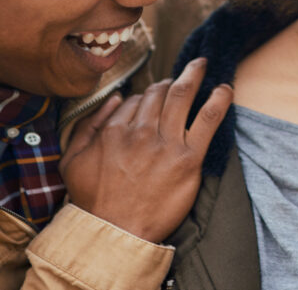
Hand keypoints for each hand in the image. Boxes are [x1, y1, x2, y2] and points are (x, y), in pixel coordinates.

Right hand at [61, 58, 231, 242]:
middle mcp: (141, 131)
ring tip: (202, 65)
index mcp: (115, 130)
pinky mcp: (189, 158)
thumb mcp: (72, 160)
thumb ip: (88, 126)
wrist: (115, 234)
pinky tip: (225, 88)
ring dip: (194, 75)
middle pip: (159, 94)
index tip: (155, 97)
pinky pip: (208, 119)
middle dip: (169, 82)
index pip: (135, 100)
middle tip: (179, 79)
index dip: (146, 97)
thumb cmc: (93, 202)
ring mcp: (166, 143)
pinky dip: (219, 99)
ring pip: (182, 96)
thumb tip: (113, 98)